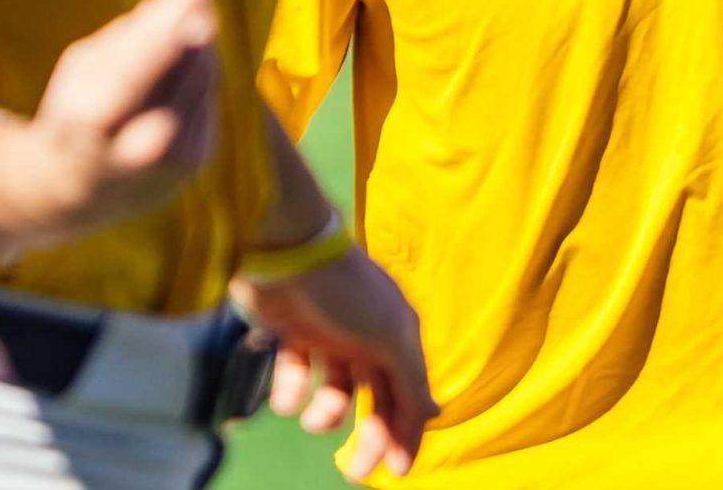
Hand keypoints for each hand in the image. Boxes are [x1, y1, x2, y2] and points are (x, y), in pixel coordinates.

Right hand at [0, 0, 222, 252]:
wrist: (77, 193)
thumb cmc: (76, 111)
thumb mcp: (85, 68)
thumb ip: (130, 37)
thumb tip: (179, 3)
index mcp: (90, 125)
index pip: (131, 71)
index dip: (162, 30)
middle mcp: (135, 148)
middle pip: (175, 77)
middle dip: (190, 30)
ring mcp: (173, 159)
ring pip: (200, 79)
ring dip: (197, 39)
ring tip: (187, 11)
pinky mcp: (199, 159)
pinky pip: (208, 95)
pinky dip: (200, 66)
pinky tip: (191, 47)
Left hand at [233, 244, 436, 482]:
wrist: (286, 253)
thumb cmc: (348, 293)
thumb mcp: (392, 338)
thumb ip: (412, 381)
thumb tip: (435, 417)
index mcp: (399, 336)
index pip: (409, 393)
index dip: (406, 432)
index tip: (396, 470)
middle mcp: (368, 338)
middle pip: (375, 401)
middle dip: (369, 438)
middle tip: (355, 472)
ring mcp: (330, 337)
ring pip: (334, 394)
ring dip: (325, 414)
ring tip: (310, 416)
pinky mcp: (294, 335)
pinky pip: (295, 377)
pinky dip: (290, 391)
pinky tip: (287, 391)